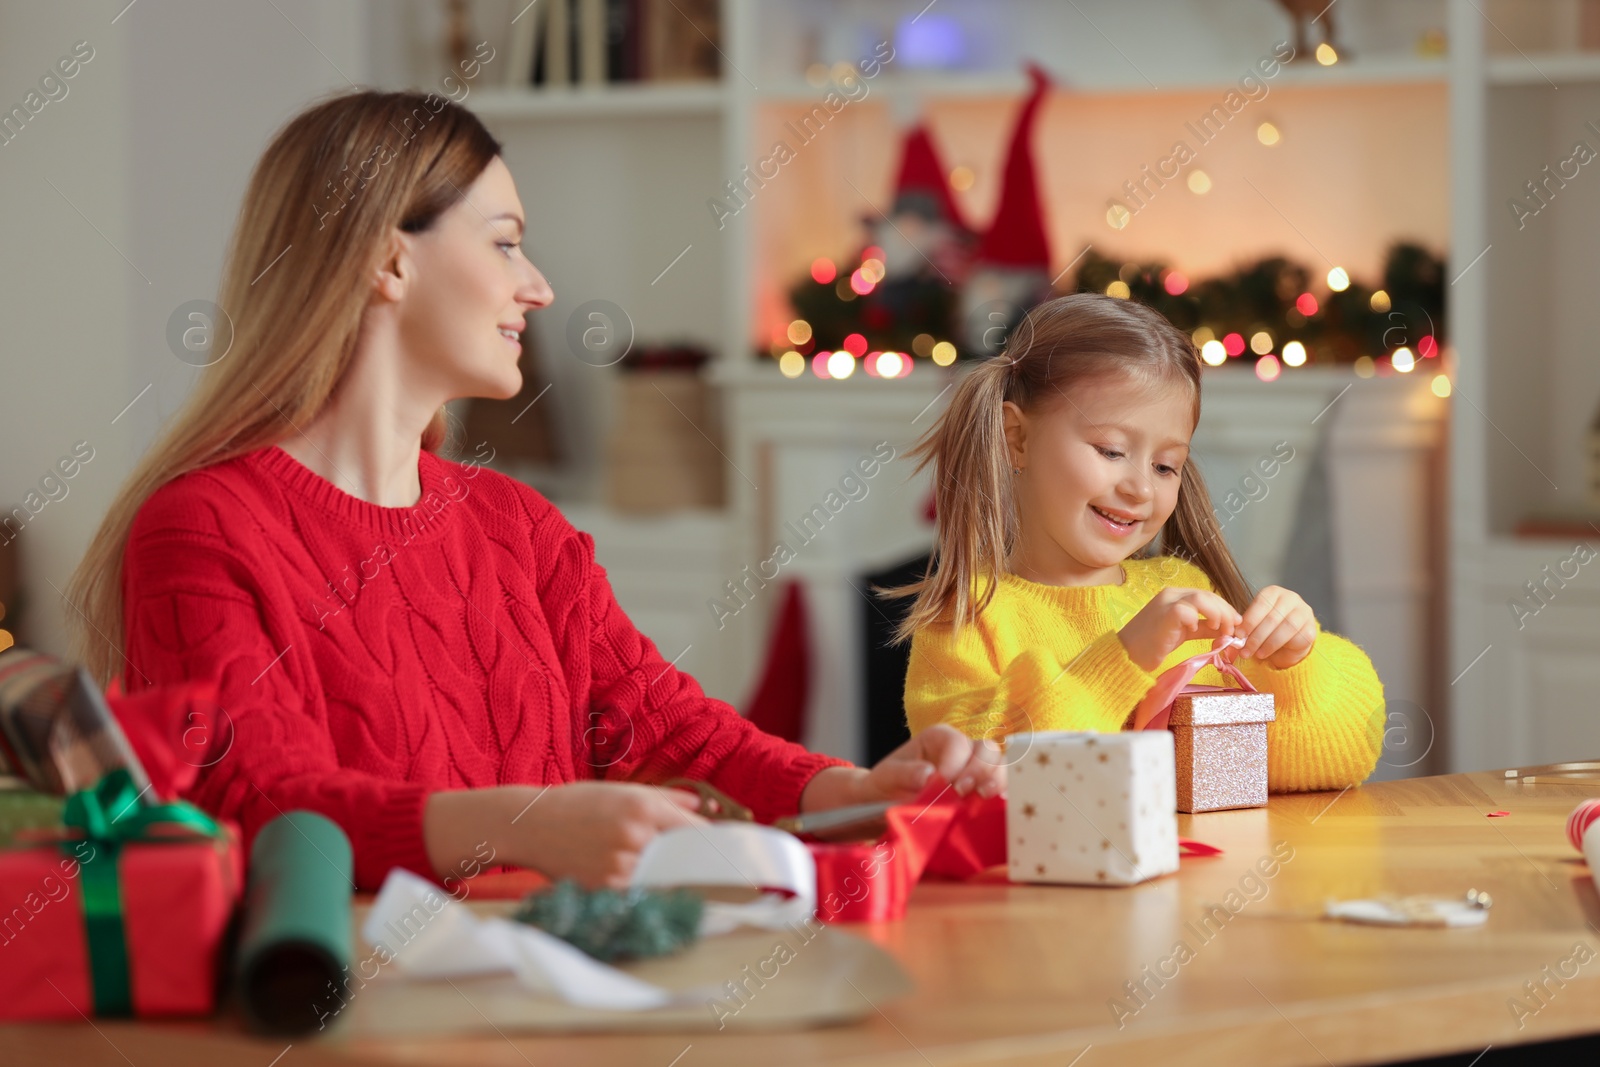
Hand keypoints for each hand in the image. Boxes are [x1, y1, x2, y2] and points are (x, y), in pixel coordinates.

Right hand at [458, 782, 705, 888]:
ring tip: (667, 878)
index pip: (694, 830)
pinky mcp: (604, 888)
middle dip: (694, 864)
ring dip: (668, 879)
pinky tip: (639, 885)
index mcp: (642, 807)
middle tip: (709, 872)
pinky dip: (643, 891)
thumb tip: (702, 806)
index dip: (712, 842)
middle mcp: (635, 836)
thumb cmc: (578, 804)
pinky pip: (638, 894)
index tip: (726, 853)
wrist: (531, 824)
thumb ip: (666, 799)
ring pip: (662, 879)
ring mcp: (619, 865)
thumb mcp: (623, 790)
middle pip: (683, 859)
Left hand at [800, 724, 1006, 810]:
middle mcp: (963, 749)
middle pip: (986, 750)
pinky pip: (1001, 788)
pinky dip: (1002, 796)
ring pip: (1000, 767)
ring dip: (997, 782)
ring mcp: (976, 769)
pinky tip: (998, 807)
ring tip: (986, 798)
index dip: (955, 765)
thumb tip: (929, 776)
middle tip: (965, 792)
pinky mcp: (982, 790)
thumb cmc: (886, 785)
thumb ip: (905, 773)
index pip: (957, 745)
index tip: (945, 786)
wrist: (886, 805)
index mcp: (940, 737)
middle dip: (981, 771)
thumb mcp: (886, 776)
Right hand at [1118, 587, 1242, 671]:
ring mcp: (1167, 602)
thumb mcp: (1183, 632)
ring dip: (1217, 615)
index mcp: (1175, 595)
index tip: (1235, 624)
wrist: (1127, 654)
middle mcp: (1172, 594)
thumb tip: (1227, 630)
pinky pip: (1188, 611)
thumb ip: (1203, 628)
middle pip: (1208, 595)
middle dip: (1226, 613)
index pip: (1208, 595)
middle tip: (1232, 631)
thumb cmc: (1152, 645)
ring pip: (1202, 598)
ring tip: (1219, 630)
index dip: (1225, 608)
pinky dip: (1198, 621)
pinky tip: (1194, 632)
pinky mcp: (1165, 614)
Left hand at [1231, 585, 1317, 668]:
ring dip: (1266, 644)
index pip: (1261, 604)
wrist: (1290, 639)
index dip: (1249, 621)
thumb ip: (1247, 625)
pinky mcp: (1310, 629)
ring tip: (1255, 654)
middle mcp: (1291, 598)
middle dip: (1256, 637)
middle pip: (1272, 618)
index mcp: (1273, 592)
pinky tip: (1266, 653)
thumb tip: (1235, 635)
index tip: (1238, 635)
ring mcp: (1303, 612)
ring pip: (1284, 629)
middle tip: (1244, 650)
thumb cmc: (1268, 627)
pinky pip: (1294, 639)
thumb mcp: (1255, 621)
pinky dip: (1277, 648)